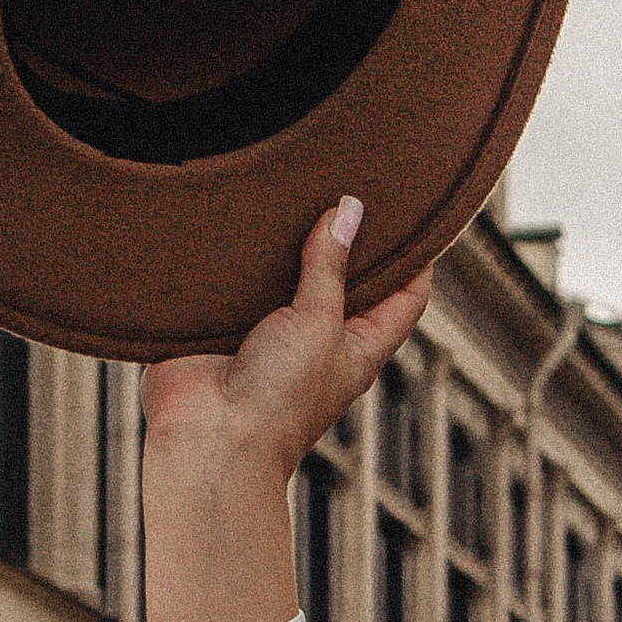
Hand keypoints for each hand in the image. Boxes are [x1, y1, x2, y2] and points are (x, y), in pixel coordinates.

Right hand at [143, 200, 431, 488]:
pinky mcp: (224, 325)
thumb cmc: (278, 400)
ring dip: (287, 240)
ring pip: (287, 274)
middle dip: (346, 235)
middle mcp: (319, 337)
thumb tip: (348, 210)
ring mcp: (270, 330)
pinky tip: (240, 215)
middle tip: (345, 181)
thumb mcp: (319, 324)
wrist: (204, 440)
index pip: (406, 294)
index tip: (414, 208)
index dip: (416, 255)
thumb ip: (331, 267)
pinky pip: (238, 282)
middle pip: (346, 277)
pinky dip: (240, 255)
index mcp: (361, 344)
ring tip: (292, 185)